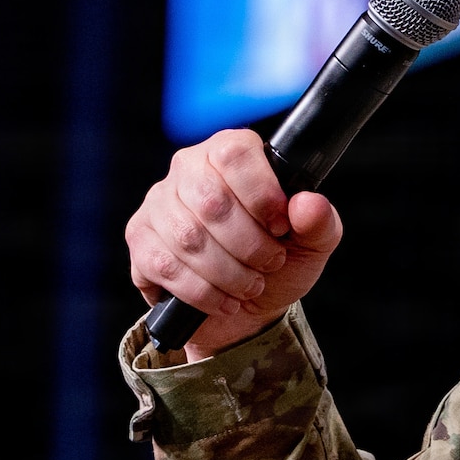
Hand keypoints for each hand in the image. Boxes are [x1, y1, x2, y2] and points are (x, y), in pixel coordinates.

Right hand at [125, 129, 343, 358]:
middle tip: (270, 264)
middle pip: (212, 202)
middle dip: (249, 245)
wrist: (246, 308)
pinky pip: (165, 266)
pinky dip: (202, 292)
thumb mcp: (311, 244)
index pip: (235, 154)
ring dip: (228, 273)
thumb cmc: (277, 261)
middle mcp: (187, 167)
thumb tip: (308, 203)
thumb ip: (319, 221)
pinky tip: (223, 300)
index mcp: (229, 151)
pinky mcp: (140, 238)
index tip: (280, 228)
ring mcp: (158, 202)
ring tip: (250, 285)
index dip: (261, 194)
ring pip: (189, 238)